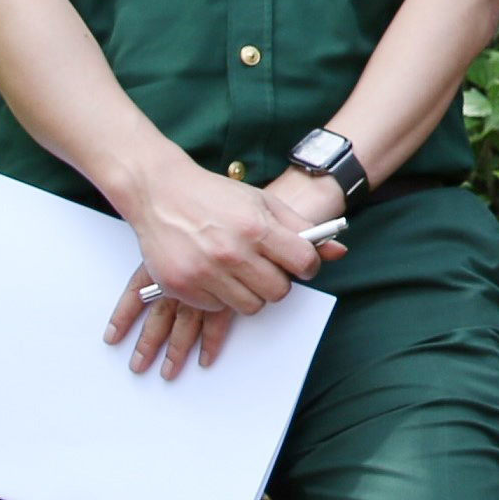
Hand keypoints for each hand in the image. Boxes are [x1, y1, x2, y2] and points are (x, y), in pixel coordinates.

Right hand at [103, 164, 341, 377]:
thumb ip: (301, 228)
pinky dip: (219, 295)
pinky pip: (217, 307)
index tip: (299, 264)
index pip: (303, 263)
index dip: (307, 266)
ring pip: (250, 306)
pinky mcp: (182, 286)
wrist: (160, 192)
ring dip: (250, 292)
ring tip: (239, 270)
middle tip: (264, 267)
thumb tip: (338, 251)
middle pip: (278, 291)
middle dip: (277, 281)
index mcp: (256, 227)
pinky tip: (212, 272)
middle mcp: (231, 252)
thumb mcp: (263, 202)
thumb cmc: (216, 196)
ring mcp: (205, 272)